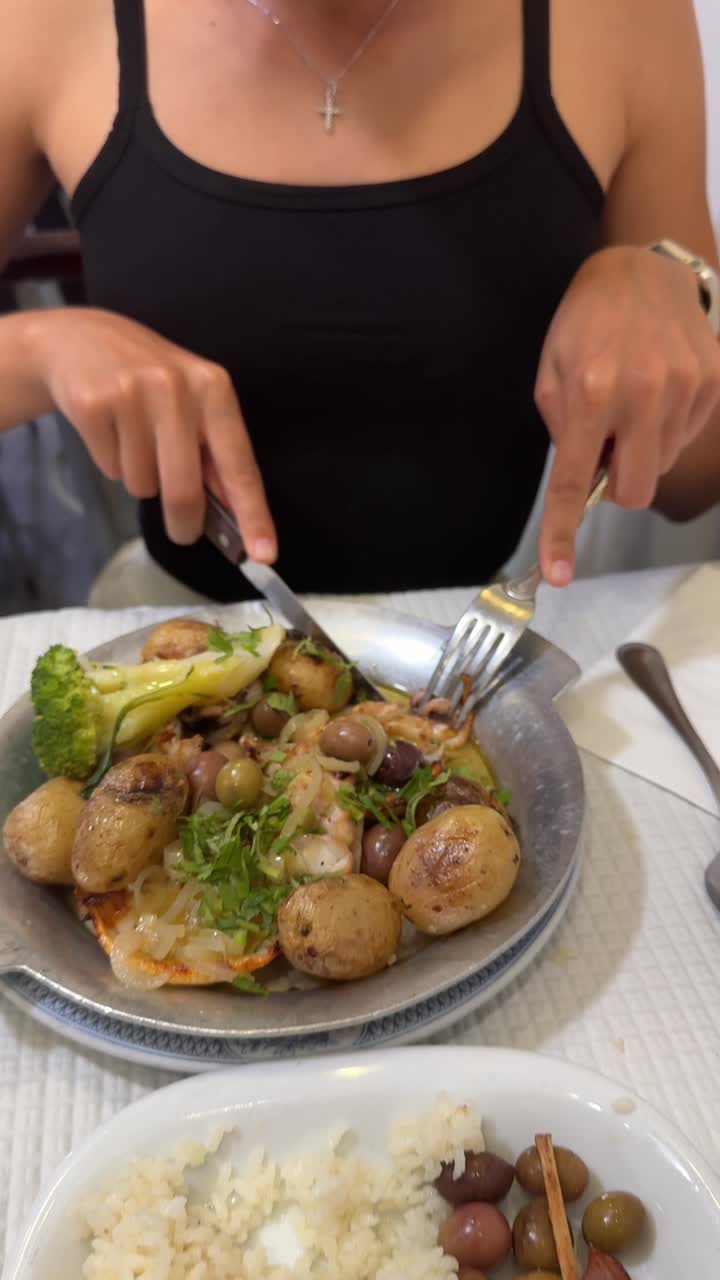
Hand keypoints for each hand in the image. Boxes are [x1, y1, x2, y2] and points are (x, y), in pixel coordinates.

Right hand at [28, 307, 276, 556]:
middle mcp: (176, 388)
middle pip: (184, 490)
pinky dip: (112, 463)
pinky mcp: (93, 405)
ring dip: (141, 478)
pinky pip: (111, 470)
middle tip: (183, 533)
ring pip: (143, 484)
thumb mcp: (193, 402)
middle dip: (185, 523)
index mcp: (213, 388)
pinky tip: (110, 430)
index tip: (265, 554)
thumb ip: (215, 453)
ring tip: (133, 439)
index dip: (253, 514)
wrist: (81, 340)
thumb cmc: (149, 380)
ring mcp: (131, 394)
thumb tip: (236, 513)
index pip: (239, 464)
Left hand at [535, 246, 719, 584]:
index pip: (572, 481)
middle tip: (606, 449)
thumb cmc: (585, 322)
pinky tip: (656, 392)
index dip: (563, 533)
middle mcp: (642, 394)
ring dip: (642, 451)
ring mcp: (684, 388)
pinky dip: (666, 429)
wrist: (641, 268)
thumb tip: (582, 481)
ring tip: (631, 406)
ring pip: (660, 467)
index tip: (558, 573)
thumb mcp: (550, 371)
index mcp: (589, 393)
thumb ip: (562, 430)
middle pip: (634, 491)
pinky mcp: (712, 382)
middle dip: (617, 484)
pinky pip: (685, 438)